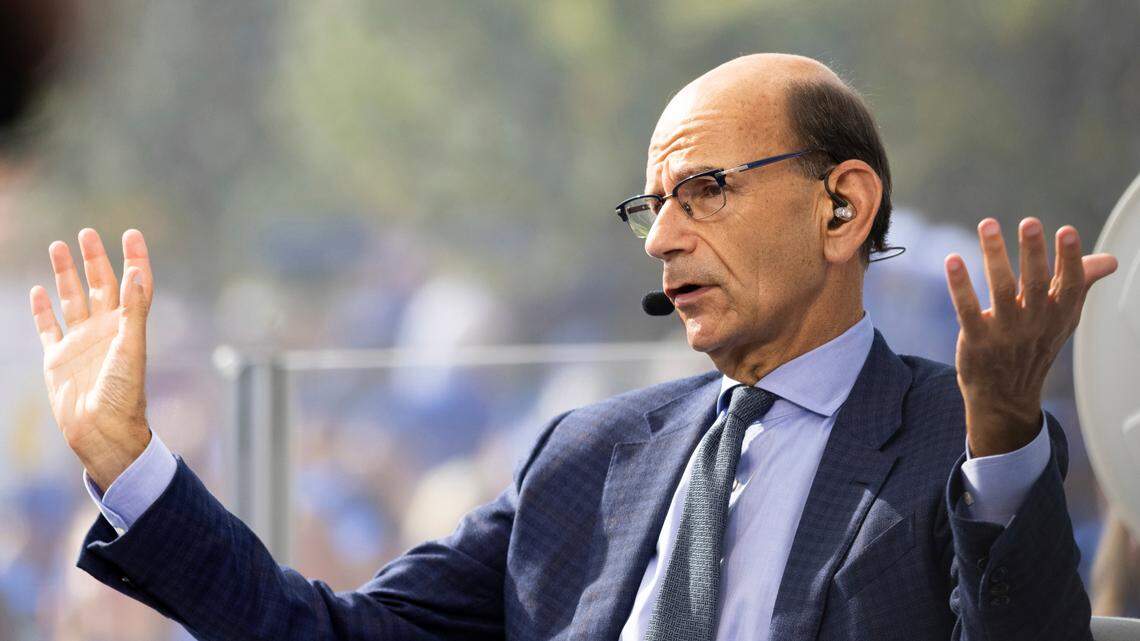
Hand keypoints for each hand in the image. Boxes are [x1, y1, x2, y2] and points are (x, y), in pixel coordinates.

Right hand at [30, 228, 154, 489]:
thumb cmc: (123, 391)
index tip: (131, 233)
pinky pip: (48, 328)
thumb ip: (133, 309)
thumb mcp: (131, 346)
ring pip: (72, 299)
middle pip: (100, 286)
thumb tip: (135, 272)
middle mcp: (105, 330)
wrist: (100, 429)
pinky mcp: (58, 358)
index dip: (134, 259)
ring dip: (66, 275)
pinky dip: (43, 309)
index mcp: (127, 326)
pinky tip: (39, 290)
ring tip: (59, 246)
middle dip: (94, 259)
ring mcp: (80, 343)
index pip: (133, 284)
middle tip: (87, 233)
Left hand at [944, 217, 1116, 456]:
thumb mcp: (1062, 319)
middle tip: (1030, 222)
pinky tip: (953, 260)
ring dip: (994, 256)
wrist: (1006, 396)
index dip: (1070, 259)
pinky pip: (968, 309)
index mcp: (1059, 315)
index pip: (1070, 285)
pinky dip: (960, 286)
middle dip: (1033, 252)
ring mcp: (1005, 332)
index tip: (1067, 231)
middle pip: (1036, 284)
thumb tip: (1110, 261)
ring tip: (988, 224)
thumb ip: (1080, 284)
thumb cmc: (1035, 345)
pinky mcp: (976, 339)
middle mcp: (1034, 323)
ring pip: (1001, 290)